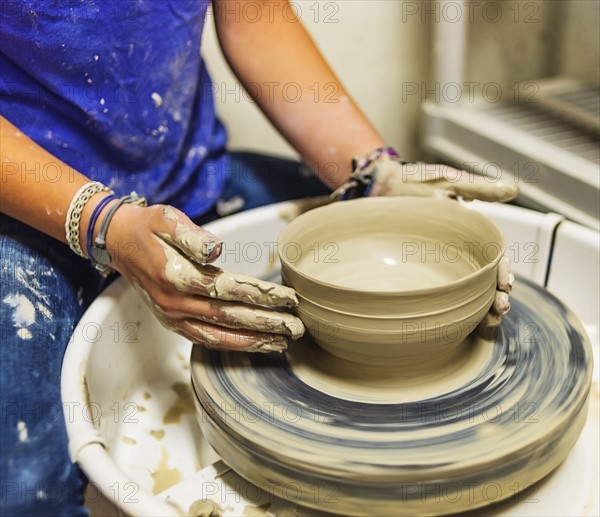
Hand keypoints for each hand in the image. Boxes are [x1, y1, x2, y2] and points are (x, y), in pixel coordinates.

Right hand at [106, 204, 304, 351]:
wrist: (118, 242)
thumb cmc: (148, 227)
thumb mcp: (167, 219)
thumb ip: (192, 236)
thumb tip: (216, 250)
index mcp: (176, 276)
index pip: (228, 289)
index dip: (260, 295)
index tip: (288, 298)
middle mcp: (174, 303)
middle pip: (229, 318)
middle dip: (266, 324)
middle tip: (296, 328)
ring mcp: (172, 316)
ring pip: (218, 336)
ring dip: (252, 342)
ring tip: (281, 343)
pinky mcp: (172, 322)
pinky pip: (205, 339)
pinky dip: (231, 345)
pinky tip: (252, 345)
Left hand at [333, 148, 516, 326]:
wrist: (379, 188)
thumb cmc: (413, 183)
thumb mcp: (448, 184)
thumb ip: (479, 190)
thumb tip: (513, 190)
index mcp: (470, 232)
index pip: (494, 258)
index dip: (503, 272)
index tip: (506, 286)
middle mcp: (458, 250)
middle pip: (485, 278)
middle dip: (497, 295)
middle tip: (501, 309)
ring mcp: (441, 262)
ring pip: (467, 289)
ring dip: (482, 305)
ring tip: (491, 320)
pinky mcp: (422, 269)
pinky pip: (441, 290)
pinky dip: (456, 306)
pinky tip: (462, 322)